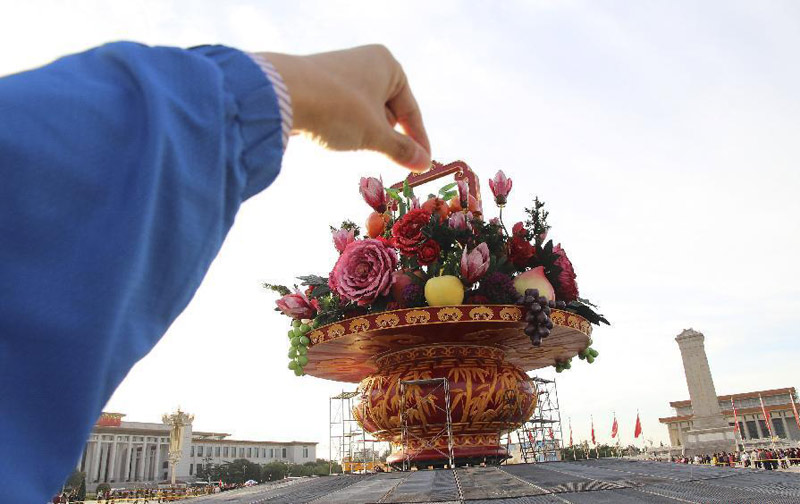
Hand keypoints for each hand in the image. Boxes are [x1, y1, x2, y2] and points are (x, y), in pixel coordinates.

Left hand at [261, 45, 430, 171]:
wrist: (282, 95)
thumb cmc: (338, 108)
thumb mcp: (374, 134)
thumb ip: (400, 149)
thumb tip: (423, 163)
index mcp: (387, 65)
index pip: (410, 110)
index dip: (418, 140)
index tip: (424, 164)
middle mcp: (366, 63)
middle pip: (388, 111)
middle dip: (389, 137)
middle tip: (393, 163)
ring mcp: (341, 73)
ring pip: (364, 114)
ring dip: (365, 135)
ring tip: (356, 146)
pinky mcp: (319, 86)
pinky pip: (343, 112)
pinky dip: (345, 128)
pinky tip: (335, 137)